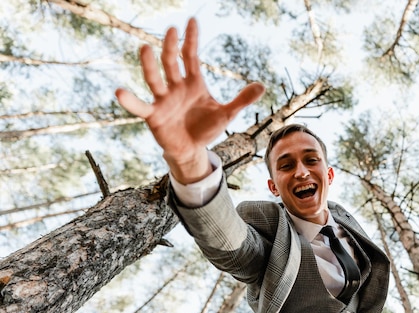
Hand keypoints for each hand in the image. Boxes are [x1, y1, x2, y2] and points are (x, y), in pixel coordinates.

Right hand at [115, 18, 264, 183]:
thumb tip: (262, 85)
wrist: (192, 149)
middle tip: (172, 30)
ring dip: (150, 65)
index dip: (192, 40)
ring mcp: (163, 99)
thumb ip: (242, 99)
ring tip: (145, 48)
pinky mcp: (153, 115)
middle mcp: (176, 87)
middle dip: (172, 46)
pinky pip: (140, 106)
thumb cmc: (206, 128)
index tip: (192, 21)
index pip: (191, 56)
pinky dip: (130, 101)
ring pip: (155, 79)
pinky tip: (119, 92)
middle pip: (172, 62)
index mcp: (193, 83)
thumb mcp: (227, 114)